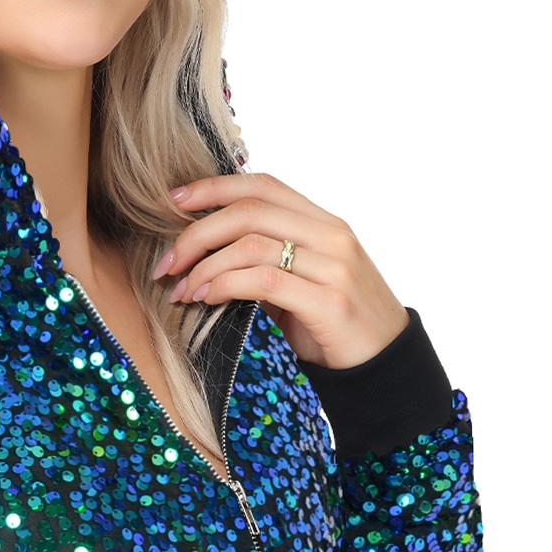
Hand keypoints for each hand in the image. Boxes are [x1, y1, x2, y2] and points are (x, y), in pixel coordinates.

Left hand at [155, 171, 407, 368]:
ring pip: (251, 245)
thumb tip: (203, 257)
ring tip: (182, 290)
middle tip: (166, 263)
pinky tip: (207, 299)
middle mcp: (332, 236)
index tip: (173, 200)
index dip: (213, 187)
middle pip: (249, 211)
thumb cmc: (334, 326)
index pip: (262, 186)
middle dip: (196, 234)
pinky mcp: (329, 302)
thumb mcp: (300, 284)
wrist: (385, 365)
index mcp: (324, 223)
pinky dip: (225, 286)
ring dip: (205, 267)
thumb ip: (264, 263)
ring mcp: (334, 266)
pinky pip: (264, 281)